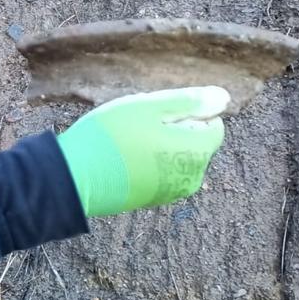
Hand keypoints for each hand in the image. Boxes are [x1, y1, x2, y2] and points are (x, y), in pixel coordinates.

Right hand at [56, 86, 228, 216]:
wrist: (75, 177)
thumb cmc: (110, 136)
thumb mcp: (148, 107)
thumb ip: (188, 102)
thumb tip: (224, 98)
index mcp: (196, 151)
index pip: (214, 126)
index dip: (188, 113)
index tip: (157, 112)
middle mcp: (192, 177)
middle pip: (195, 143)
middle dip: (175, 131)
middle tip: (139, 124)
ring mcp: (171, 192)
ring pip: (177, 159)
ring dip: (161, 147)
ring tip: (128, 142)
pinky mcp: (151, 200)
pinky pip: (161, 174)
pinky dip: (149, 164)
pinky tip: (123, 158)